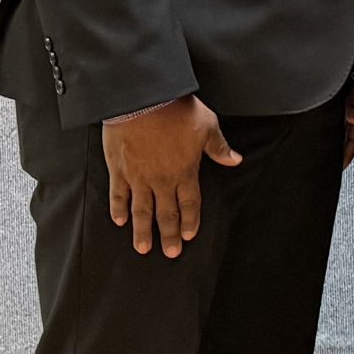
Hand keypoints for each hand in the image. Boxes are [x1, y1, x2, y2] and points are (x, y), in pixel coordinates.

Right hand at [103, 97, 240, 257]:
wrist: (142, 100)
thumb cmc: (176, 110)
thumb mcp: (207, 126)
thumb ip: (219, 147)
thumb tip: (235, 160)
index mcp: (185, 171)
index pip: (189, 203)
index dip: (190, 221)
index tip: (188, 236)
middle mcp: (162, 179)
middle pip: (166, 213)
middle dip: (168, 235)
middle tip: (170, 253)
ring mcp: (138, 176)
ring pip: (141, 210)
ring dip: (142, 230)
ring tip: (143, 248)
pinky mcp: (118, 168)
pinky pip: (118, 194)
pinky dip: (118, 208)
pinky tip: (119, 221)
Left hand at [341, 81, 353, 168]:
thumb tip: (353, 120)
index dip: (347, 153)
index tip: (340, 166)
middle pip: (353, 137)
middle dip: (345, 151)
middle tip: (337, 164)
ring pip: (351, 129)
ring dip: (344, 140)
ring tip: (337, 152)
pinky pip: (349, 120)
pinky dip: (344, 128)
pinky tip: (338, 129)